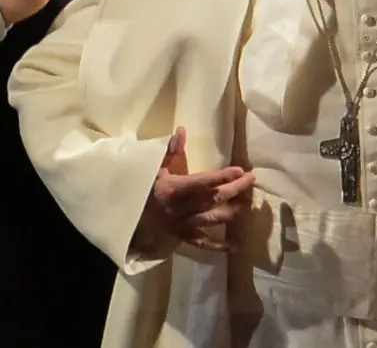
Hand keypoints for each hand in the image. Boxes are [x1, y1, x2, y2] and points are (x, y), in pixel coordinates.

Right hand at [135, 127, 255, 251]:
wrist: (124, 214)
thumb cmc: (140, 187)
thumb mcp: (152, 166)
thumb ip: (169, 150)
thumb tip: (181, 130)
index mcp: (175, 189)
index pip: (204, 182)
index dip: (223, 177)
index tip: (240, 170)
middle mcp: (182, 208)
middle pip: (214, 199)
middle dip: (236, 189)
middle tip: (251, 180)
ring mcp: (183, 224)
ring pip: (213, 219)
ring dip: (232, 212)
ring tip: (248, 204)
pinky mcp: (181, 236)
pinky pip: (202, 243)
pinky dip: (218, 246)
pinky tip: (235, 247)